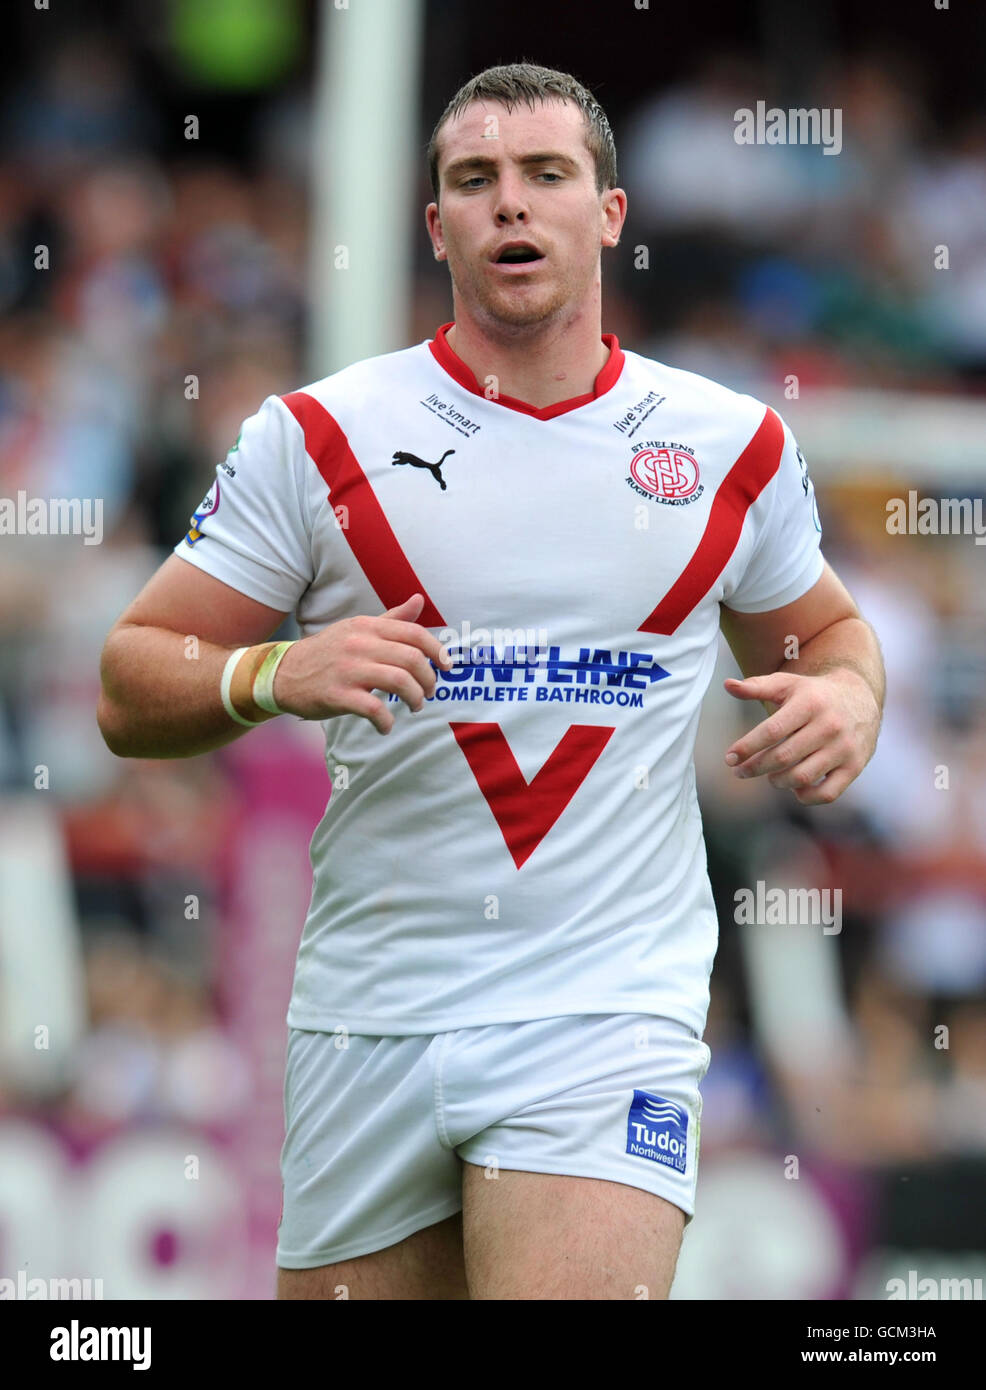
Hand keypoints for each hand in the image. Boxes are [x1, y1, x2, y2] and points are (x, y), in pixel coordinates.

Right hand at [272, 593, 451, 734]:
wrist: (282, 673)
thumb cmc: (328, 653)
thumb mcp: (357, 630)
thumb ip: (391, 619)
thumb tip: (419, 600)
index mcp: (366, 626)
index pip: (413, 634)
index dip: (437, 651)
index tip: (446, 667)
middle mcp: (359, 644)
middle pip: (411, 659)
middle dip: (428, 679)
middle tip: (428, 692)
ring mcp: (347, 670)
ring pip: (399, 682)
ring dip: (415, 699)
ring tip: (415, 707)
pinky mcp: (337, 695)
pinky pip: (374, 709)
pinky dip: (387, 721)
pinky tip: (386, 726)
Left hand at [723, 668, 880, 804]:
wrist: (860, 697)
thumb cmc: (813, 694)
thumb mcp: (787, 684)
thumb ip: (756, 686)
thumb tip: (727, 685)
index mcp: (809, 703)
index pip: (772, 730)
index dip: (747, 747)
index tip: (729, 758)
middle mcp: (829, 726)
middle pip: (784, 757)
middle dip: (756, 767)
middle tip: (741, 771)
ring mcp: (844, 748)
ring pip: (802, 777)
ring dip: (778, 781)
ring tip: (770, 776)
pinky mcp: (854, 766)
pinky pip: (827, 794)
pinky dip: (806, 796)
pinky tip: (794, 787)